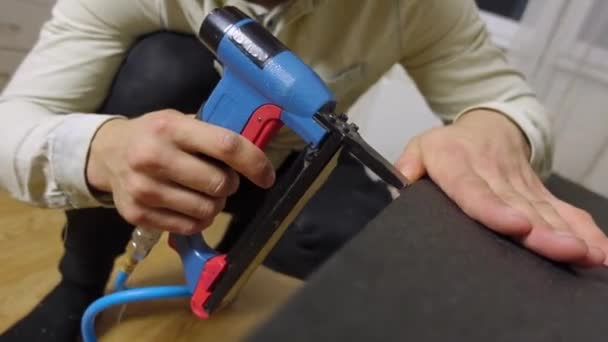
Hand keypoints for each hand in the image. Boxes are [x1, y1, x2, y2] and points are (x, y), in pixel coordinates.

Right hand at [86, 109, 274, 233]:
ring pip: (207, 210)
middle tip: (221, 178)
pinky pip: (189, 227)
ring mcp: (144, 189)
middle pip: (219, 183)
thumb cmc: (154, 135)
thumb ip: (212, 135)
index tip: (266, 175)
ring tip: (203, 192)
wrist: (106, 154)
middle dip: (230, 184)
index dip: (254, 162)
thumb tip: (255, 153)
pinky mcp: (138, 214)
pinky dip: (199, 220)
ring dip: (215, 204)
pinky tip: (189, 205)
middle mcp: (154, 157)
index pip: (226, 146)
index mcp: (171, 127)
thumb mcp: (179, 121)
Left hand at [395, 110, 607, 266]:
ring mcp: (521, 184)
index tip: (516, 225)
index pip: (475, 190)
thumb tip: (399, 184)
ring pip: (547, 210)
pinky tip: (601, 251)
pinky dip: (585, 230)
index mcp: (460, 164)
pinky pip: (565, 210)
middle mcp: (495, 175)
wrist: (489, 125)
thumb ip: (407, 166)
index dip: (495, 209)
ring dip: (569, 233)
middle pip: (520, 206)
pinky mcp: (539, 192)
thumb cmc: (449, 145)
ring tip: (586, 254)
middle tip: (565, 250)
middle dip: (544, 231)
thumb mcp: (421, 148)